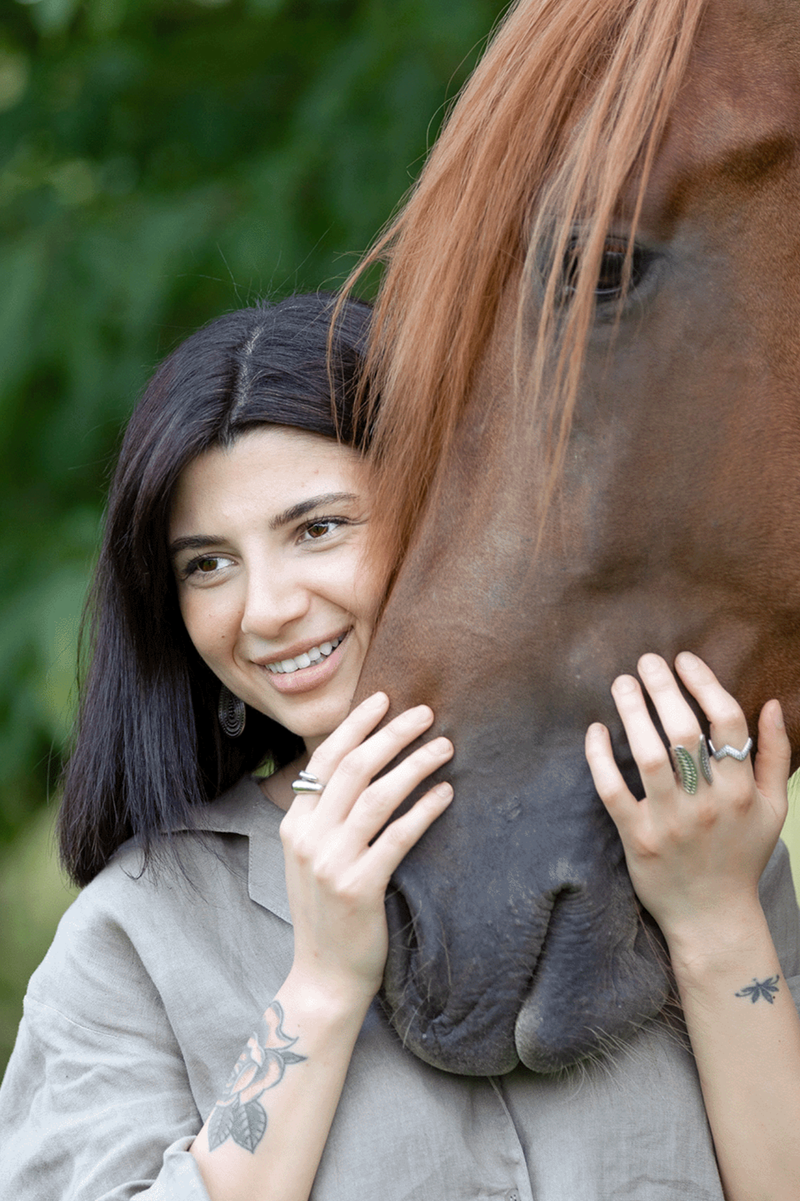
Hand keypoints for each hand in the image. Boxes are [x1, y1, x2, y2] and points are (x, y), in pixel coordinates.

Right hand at [280, 692, 453, 1006]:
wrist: (323, 977)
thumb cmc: (329, 914)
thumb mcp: (313, 858)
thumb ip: (328, 817)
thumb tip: (365, 767)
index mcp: (295, 824)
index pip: (325, 759)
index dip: (356, 726)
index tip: (384, 699)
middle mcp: (308, 838)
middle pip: (354, 768)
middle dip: (392, 734)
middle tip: (426, 714)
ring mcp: (331, 863)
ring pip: (378, 796)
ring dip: (415, 764)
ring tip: (445, 746)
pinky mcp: (358, 887)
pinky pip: (398, 836)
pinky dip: (424, 809)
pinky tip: (446, 794)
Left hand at [585, 652, 789, 949]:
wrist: (714, 918)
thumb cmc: (741, 856)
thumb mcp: (774, 808)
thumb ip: (776, 755)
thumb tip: (770, 703)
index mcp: (741, 791)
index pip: (725, 721)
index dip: (704, 682)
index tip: (684, 659)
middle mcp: (707, 803)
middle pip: (683, 730)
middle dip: (662, 687)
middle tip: (646, 661)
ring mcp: (670, 821)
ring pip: (647, 754)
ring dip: (631, 711)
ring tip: (621, 682)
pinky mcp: (637, 839)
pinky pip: (613, 790)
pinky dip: (600, 758)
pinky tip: (595, 730)